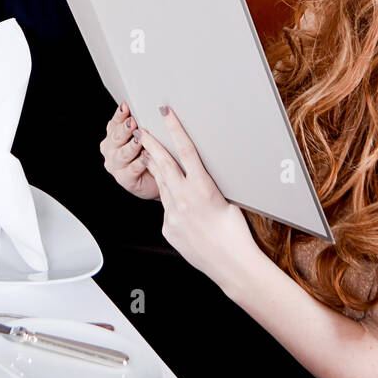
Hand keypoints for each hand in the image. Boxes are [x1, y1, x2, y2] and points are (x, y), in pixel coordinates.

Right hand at [100, 103, 159, 199]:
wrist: (157, 178)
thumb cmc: (150, 153)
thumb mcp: (144, 136)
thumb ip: (142, 124)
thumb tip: (152, 107)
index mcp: (112, 136)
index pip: (114, 123)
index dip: (120, 114)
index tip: (126, 106)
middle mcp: (110, 150)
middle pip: (116, 137)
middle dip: (125, 129)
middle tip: (133, 122)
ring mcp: (116, 166)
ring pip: (123, 154)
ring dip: (132, 146)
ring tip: (140, 140)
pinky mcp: (125, 179)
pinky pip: (132, 169)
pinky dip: (140, 162)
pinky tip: (146, 156)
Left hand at [137, 109, 259, 291]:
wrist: (231, 264)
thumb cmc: (236, 233)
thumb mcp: (226, 200)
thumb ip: (208, 186)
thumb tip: (200, 177)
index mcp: (203, 187)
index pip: (185, 150)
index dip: (174, 129)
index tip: (165, 114)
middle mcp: (184, 198)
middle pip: (163, 164)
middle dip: (152, 144)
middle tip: (142, 130)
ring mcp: (173, 215)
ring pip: (161, 185)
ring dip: (154, 168)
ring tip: (147, 154)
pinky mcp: (169, 229)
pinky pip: (166, 210)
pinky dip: (168, 200)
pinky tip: (171, 197)